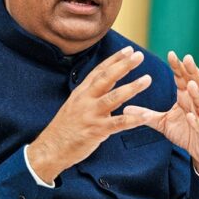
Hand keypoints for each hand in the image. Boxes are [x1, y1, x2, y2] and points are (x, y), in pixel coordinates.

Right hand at [27, 46, 151, 183]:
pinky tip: (144, 116)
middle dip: (123, 65)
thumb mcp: (76, 104)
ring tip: (147, 79)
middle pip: (106, 78)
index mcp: (82, 92)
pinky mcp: (96, 130)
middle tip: (139, 55)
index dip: (114, 59)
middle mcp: (86, 99)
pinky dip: (131, 120)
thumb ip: (93, 94)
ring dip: (131, 87)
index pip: (100, 70)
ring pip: (113, 97)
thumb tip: (111, 84)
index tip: (128, 50)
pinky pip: (117, 123)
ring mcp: (90, 114)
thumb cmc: (66, 126)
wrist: (51, 147)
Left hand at [124, 51, 198, 182]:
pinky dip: (196, 120)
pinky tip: (190, 116)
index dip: (178, 67)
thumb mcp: (163, 122)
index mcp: (186, 98)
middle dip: (192, 71)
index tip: (171, 53)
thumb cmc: (186, 132)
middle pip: (196, 83)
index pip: (183, 78)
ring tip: (190, 84)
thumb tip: (125, 108)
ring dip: (196, 93)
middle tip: (187, 58)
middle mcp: (197, 103)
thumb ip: (147, 114)